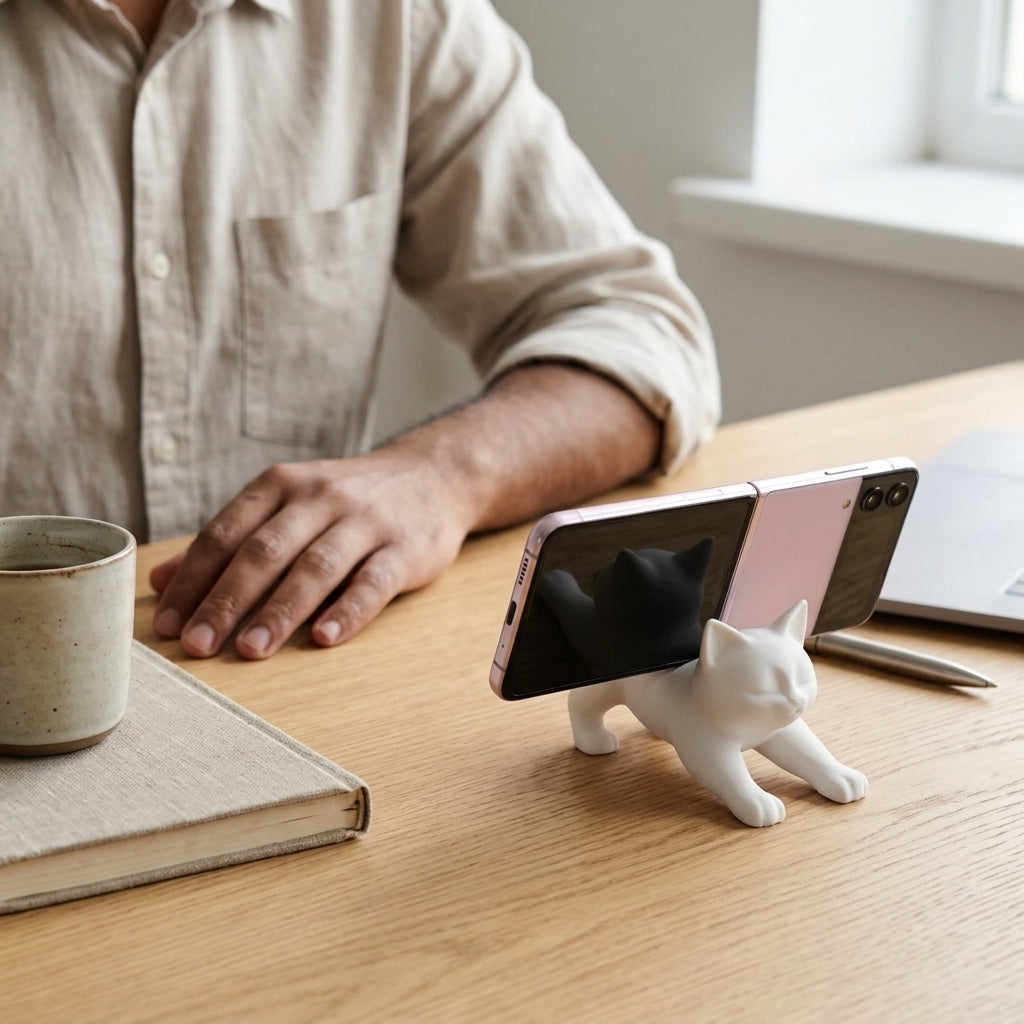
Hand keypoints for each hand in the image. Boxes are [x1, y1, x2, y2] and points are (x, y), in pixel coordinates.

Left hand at [151, 448, 472, 658]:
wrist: (432, 477)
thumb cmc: (346, 501)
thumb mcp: (287, 505)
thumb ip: (229, 541)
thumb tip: (161, 581)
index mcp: (282, 486)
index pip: (226, 534)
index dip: (193, 580)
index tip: (167, 624)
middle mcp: (320, 498)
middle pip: (265, 552)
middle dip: (227, 601)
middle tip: (198, 645)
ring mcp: (365, 522)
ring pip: (315, 568)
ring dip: (280, 611)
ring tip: (251, 650)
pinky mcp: (405, 548)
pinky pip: (373, 581)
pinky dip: (348, 611)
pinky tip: (324, 638)